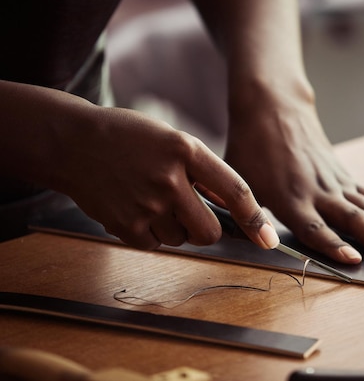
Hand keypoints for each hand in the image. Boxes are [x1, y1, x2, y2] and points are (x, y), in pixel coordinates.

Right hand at [59, 106, 278, 250]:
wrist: (72, 142)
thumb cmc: (130, 138)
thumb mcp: (173, 140)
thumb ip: (204, 172)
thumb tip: (232, 209)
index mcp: (186, 150)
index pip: (235, 191)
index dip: (256, 219)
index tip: (268, 240)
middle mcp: (169, 179)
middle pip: (211, 232)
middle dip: (208, 229)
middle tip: (192, 213)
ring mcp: (146, 205)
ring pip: (182, 240)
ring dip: (176, 228)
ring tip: (152, 200)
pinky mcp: (124, 226)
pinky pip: (156, 245)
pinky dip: (151, 234)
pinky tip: (136, 208)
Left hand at [224, 87, 363, 263]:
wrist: (272, 109)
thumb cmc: (250, 148)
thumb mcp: (241, 182)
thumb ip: (249, 216)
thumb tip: (257, 244)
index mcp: (289, 197)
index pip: (314, 227)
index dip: (334, 245)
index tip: (355, 260)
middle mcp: (318, 191)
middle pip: (353, 219)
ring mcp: (334, 181)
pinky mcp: (343, 175)